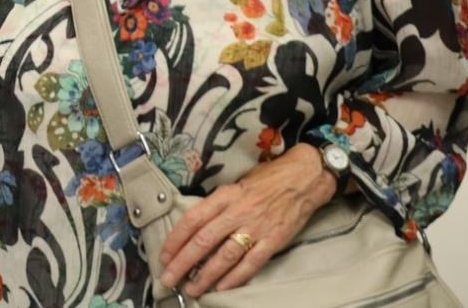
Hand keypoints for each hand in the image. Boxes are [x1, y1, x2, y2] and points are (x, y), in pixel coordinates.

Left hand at [158, 143, 337, 295]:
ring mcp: (256, 227)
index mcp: (224, 195)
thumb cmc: (267, 179)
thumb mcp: (235, 184)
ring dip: (206, 275)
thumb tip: (196, 226)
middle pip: (204, 241)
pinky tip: (222, 288)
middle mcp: (237, 212)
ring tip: (192, 288)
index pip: (192, 219)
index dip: (175, 239)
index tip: (164, 255)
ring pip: (225, 256)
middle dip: (183, 262)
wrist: (303, 178)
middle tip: (168, 278)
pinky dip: (235, 278)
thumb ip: (217, 204)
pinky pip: (251, 263)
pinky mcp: (274, 241)